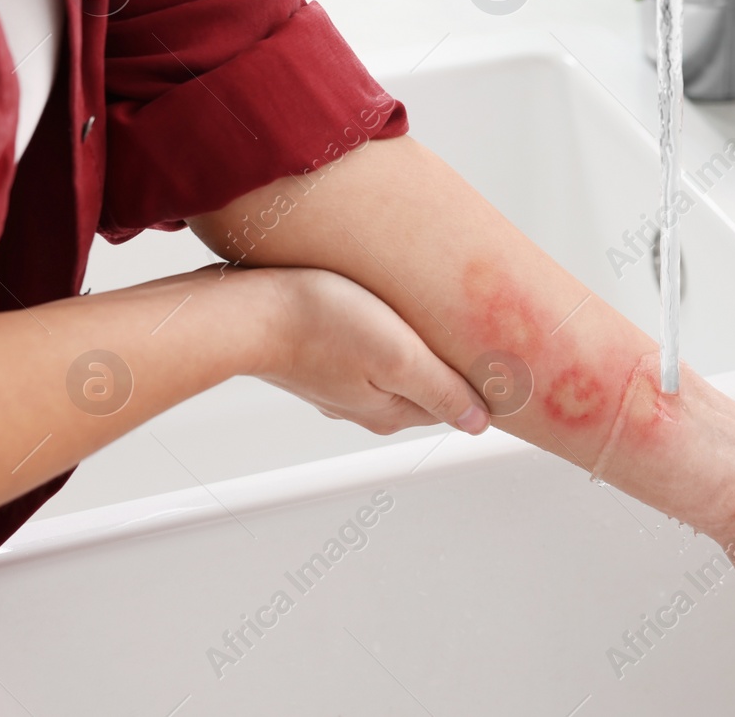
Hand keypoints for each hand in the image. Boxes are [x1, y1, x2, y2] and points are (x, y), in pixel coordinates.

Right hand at [253, 267, 490, 435]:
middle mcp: (362, 405)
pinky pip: (361, 351)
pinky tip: (377, 311)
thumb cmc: (319, 326)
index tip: (486, 350)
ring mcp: (336, 382)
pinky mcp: (316, 357)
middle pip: (422, 386)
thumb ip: (442, 391)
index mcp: (389, 412)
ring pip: (391, 368)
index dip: (472, 378)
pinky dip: (378, 334)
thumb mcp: (400, 358)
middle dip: (443, 362)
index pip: (451, 403)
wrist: (248, 310)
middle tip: (459, 327)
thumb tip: (479, 424)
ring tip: (422, 315)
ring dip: (410, 346)